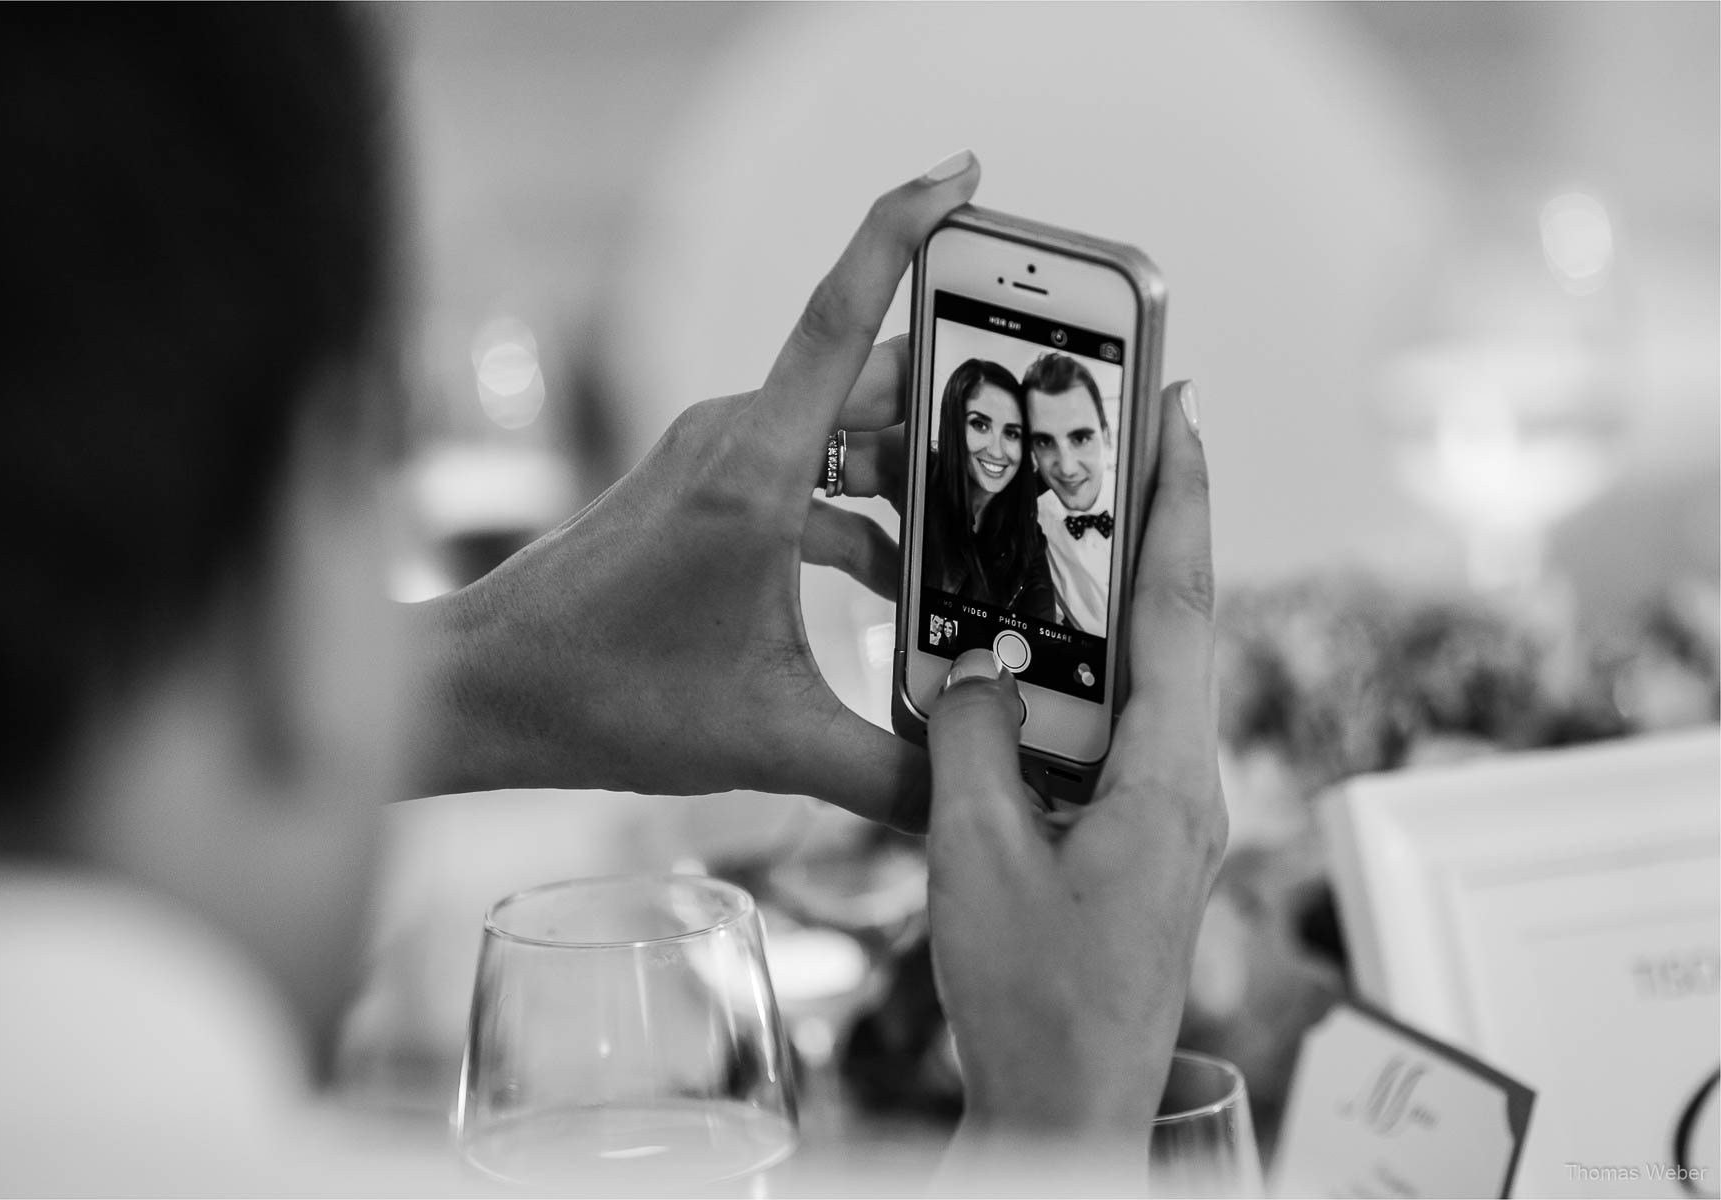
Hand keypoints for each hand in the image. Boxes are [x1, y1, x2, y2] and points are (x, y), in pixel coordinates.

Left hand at [400, 153, 982, 830]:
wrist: (490, 689)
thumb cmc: (602, 697)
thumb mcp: (766, 740)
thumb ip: (887, 770)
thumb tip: (974, 793)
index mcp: (756, 470)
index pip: (842, 312)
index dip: (905, 229)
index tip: (964, 173)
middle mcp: (735, 439)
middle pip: (872, 382)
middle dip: (964, 397)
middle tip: (1051, 420)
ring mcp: (715, 459)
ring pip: (842, 432)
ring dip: (914, 468)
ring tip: (993, 511)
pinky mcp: (704, 489)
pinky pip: (807, 472)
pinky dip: (861, 509)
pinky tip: (900, 573)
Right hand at [925, 382, 1225, 1175]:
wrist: (1065, 1102)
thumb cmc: (1037, 1001)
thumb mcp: (978, 855)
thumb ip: (970, 744)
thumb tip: (969, 675)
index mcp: (1165, 780)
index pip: (1180, 608)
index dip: (1180, 501)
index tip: (1180, 412)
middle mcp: (1182, 787)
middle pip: (1169, 630)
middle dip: (1145, 531)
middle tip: (1118, 443)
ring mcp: (1160, 815)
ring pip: (1135, 683)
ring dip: (1100, 611)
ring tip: (1057, 538)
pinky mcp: (1130, 840)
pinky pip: (1104, 735)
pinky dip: (1068, 687)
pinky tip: (1015, 675)